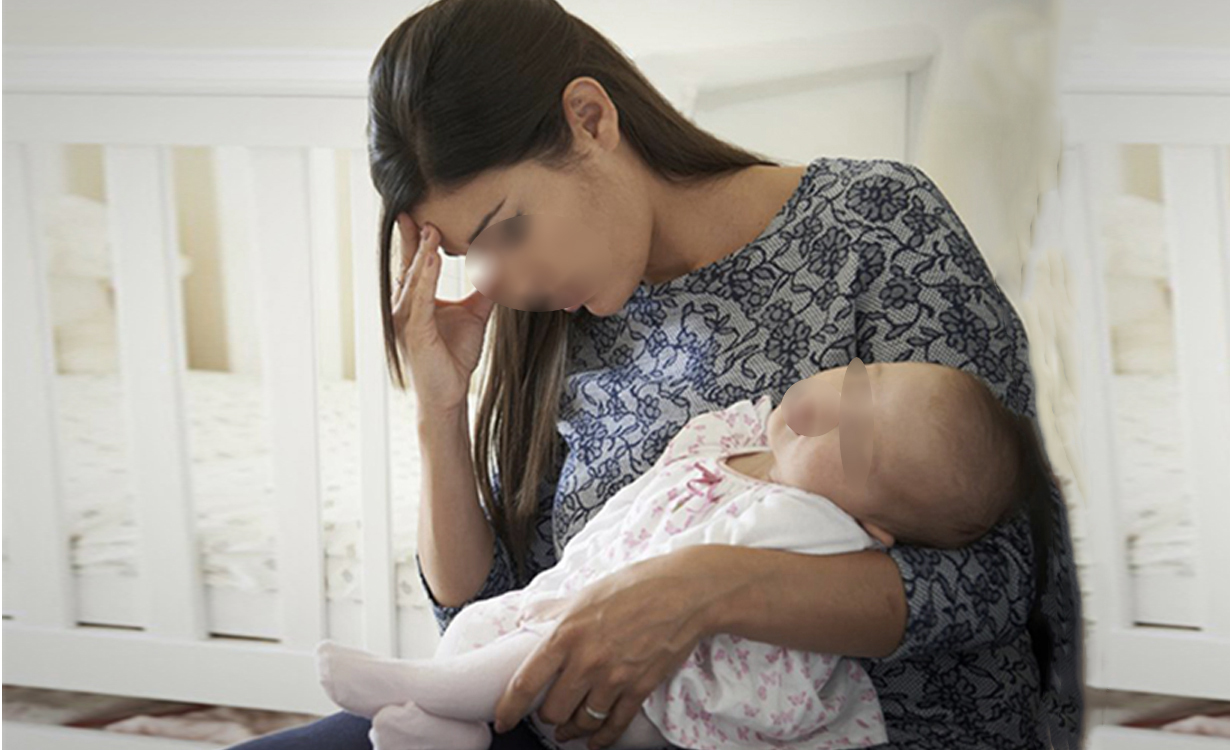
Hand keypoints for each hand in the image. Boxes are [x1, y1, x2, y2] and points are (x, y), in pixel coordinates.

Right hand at [391, 213, 495, 413]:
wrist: (448, 394)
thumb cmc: (454, 357)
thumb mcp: (474, 315)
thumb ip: (483, 291)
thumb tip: (501, 268)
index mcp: (415, 300)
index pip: (414, 262)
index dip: (418, 238)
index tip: (424, 212)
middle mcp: (404, 305)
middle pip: (408, 263)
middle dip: (413, 237)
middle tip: (417, 209)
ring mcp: (406, 318)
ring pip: (414, 277)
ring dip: (422, 251)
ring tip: (430, 228)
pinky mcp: (415, 331)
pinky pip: (421, 298)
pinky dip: (426, 276)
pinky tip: (432, 257)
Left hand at [493, 549, 734, 749]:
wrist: (685, 592)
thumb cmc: (637, 585)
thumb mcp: (587, 592)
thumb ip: (554, 608)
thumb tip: (529, 615)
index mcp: (566, 634)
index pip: (525, 683)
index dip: (508, 709)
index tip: (502, 720)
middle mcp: (586, 661)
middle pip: (552, 710)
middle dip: (547, 716)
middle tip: (547, 714)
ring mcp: (614, 678)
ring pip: (581, 722)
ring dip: (571, 730)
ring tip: (567, 731)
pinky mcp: (639, 688)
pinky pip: (614, 725)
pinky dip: (601, 739)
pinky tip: (594, 741)